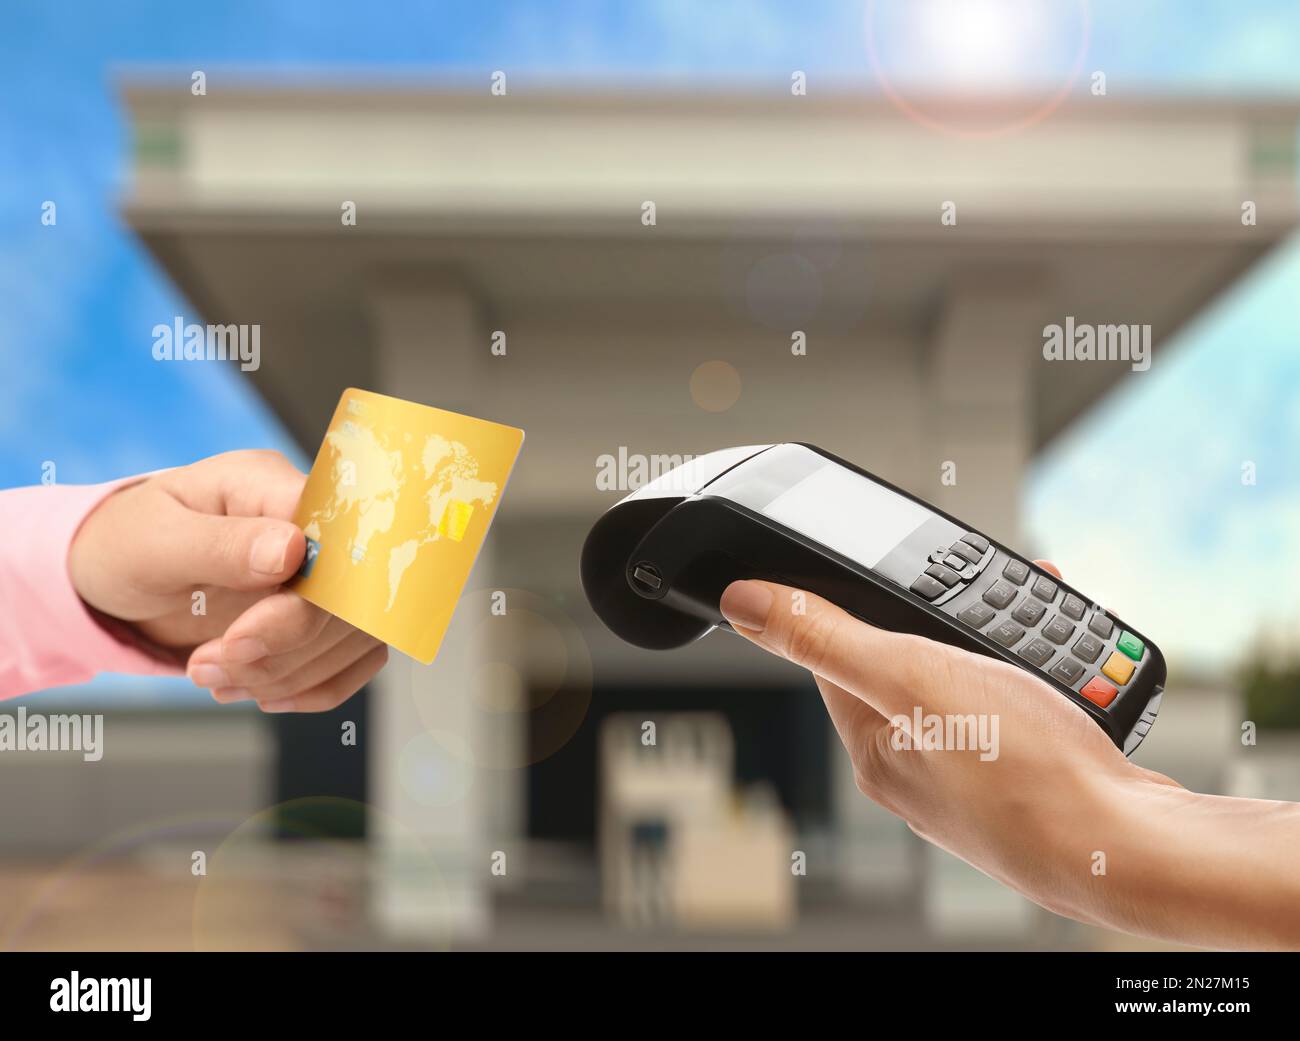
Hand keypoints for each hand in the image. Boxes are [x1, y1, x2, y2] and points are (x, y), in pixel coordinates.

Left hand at [68, 450, 386, 711]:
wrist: (116, 578)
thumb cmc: (127, 543)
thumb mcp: (154, 541)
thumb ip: (221, 543)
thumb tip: (292, 549)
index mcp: (271, 486)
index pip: (331, 538)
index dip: (302, 599)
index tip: (239, 639)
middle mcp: (311, 526)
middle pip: (348, 596)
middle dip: (281, 648)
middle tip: (208, 665)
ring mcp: (325, 573)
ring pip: (353, 635)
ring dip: (286, 674)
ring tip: (212, 676)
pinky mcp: (328, 615)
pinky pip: (355, 658)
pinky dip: (311, 688)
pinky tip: (257, 688)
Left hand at [718, 566, 1203, 938]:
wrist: (1130, 848)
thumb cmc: (1024, 774)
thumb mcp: (910, 676)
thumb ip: (828, 638)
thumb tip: (745, 603)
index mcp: (875, 747)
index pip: (838, 658)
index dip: (860, 604)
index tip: (895, 573)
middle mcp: (920, 767)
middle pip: (916, 663)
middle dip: (953, 618)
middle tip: (993, 588)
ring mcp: (980, 777)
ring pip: (981, 681)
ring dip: (1008, 640)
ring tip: (1042, 616)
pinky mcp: (1036, 780)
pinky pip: (1029, 708)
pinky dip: (1048, 676)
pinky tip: (1070, 666)